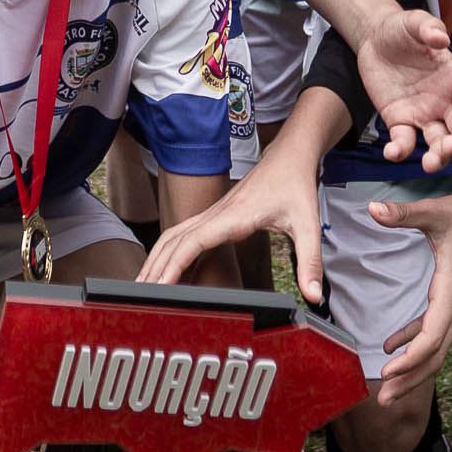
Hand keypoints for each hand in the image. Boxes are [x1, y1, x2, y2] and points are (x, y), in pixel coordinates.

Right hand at [142, 160, 324, 305]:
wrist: (290, 156)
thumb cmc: (295, 185)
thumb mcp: (308, 226)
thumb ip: (310, 262)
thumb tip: (312, 295)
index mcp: (234, 217)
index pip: (195, 241)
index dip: (174, 264)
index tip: (160, 285)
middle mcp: (217, 213)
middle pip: (174, 239)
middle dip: (155, 266)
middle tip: (138, 294)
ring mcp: (214, 212)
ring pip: (174, 234)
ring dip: (156, 256)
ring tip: (143, 282)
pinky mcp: (216, 214)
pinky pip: (185, 231)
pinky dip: (169, 249)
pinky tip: (166, 264)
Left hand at [354, 9, 451, 169]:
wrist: (373, 38)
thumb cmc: (400, 29)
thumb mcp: (413, 21)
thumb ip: (428, 27)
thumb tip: (441, 38)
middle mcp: (444, 102)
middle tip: (449, 148)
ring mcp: (423, 115)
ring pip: (439, 144)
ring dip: (439, 157)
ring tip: (430, 164)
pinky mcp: (400, 121)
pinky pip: (405, 142)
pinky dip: (401, 151)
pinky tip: (393, 152)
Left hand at [369, 189, 451, 403]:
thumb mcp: (434, 211)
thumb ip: (402, 213)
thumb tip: (371, 207)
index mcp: (450, 291)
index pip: (431, 338)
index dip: (410, 360)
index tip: (387, 372)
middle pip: (434, 355)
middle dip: (410, 380)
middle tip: (383, 401)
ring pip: (435, 347)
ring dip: (412, 368)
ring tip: (387, 387)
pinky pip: (433, 330)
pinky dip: (413, 343)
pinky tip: (392, 347)